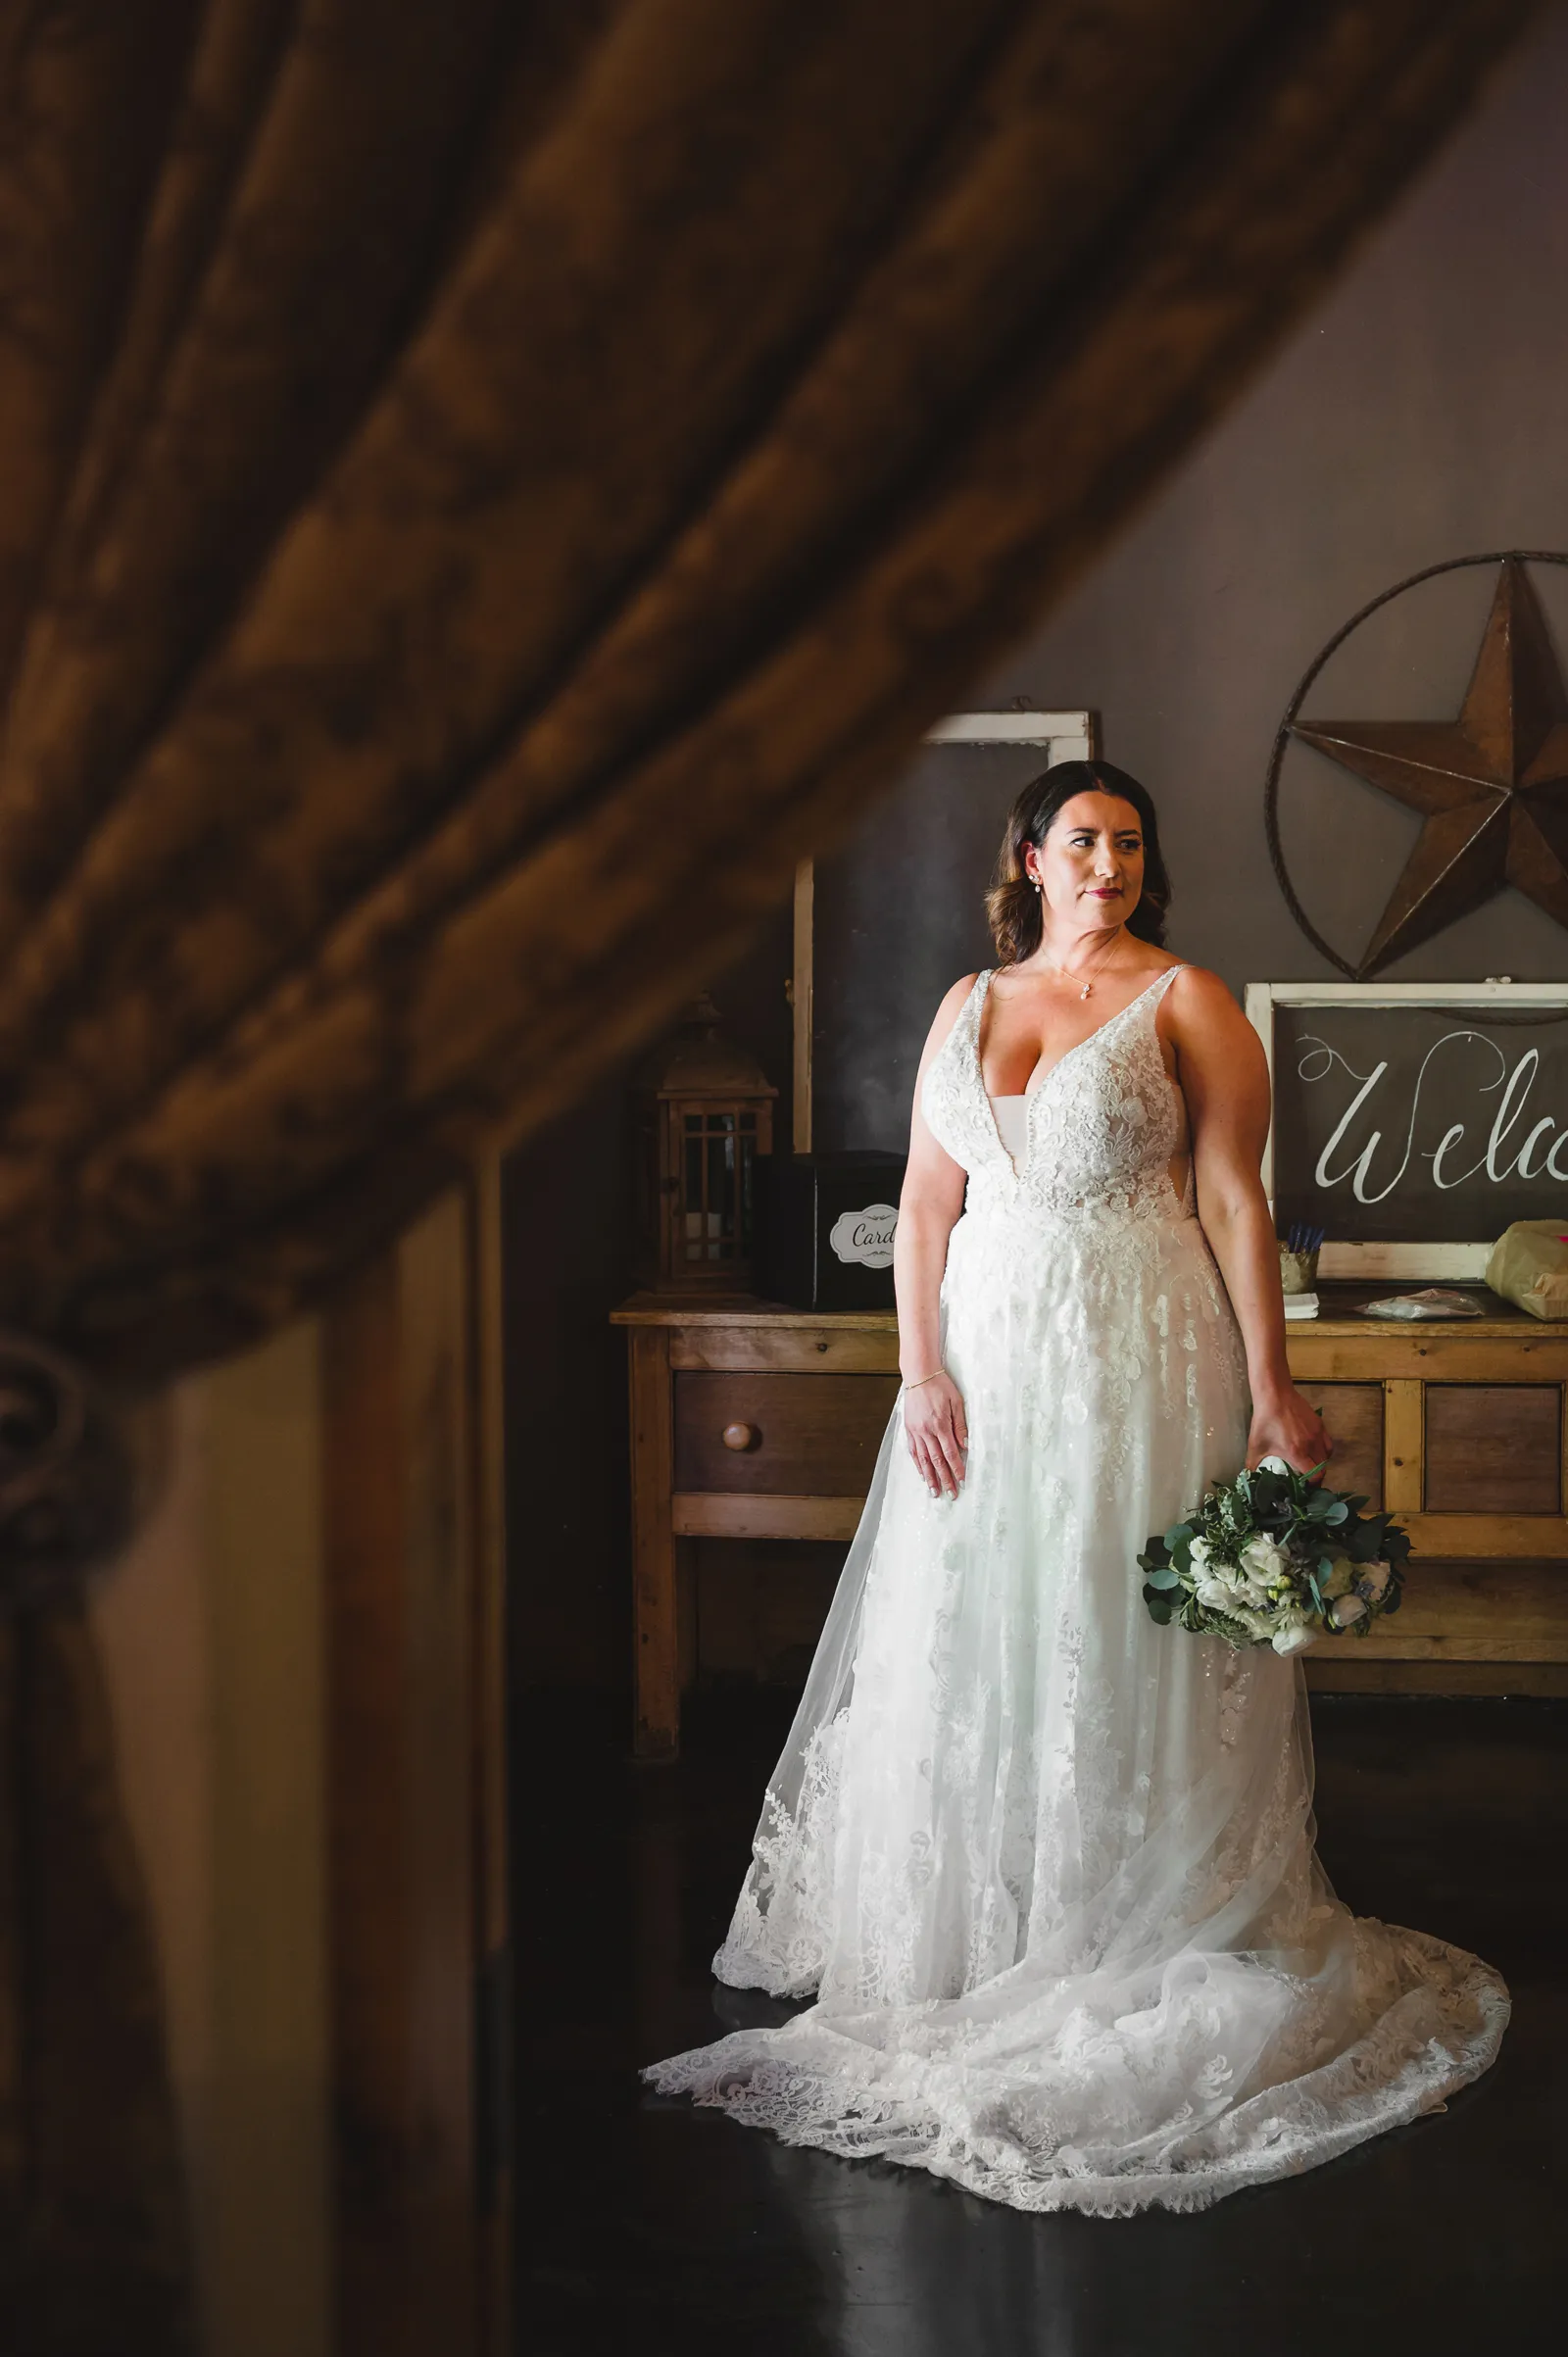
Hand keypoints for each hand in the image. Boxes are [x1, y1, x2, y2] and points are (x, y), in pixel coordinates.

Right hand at [903, 1371, 967, 1498]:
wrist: (919, 1374)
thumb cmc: (940, 1385)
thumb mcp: (957, 1402)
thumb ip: (960, 1425)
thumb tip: (965, 1445)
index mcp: (940, 1424)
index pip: (950, 1453)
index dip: (957, 1469)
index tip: (962, 1481)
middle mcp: (926, 1431)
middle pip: (937, 1461)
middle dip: (944, 1479)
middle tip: (950, 1494)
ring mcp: (916, 1431)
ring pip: (923, 1459)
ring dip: (930, 1477)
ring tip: (934, 1491)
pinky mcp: (909, 1429)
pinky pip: (913, 1451)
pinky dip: (917, 1464)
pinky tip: (922, 1474)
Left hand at [1247, 1385, 1330, 1476]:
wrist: (1275, 1396)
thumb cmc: (1264, 1421)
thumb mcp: (1255, 1445)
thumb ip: (1252, 1466)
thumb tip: (1248, 1479)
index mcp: (1296, 1452)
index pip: (1314, 1475)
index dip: (1312, 1484)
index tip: (1305, 1486)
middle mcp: (1311, 1445)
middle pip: (1322, 1468)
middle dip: (1316, 1475)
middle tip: (1307, 1477)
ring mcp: (1317, 1434)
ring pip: (1327, 1455)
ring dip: (1321, 1463)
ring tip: (1311, 1464)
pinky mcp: (1320, 1425)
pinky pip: (1328, 1443)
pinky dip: (1324, 1450)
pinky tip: (1314, 1450)